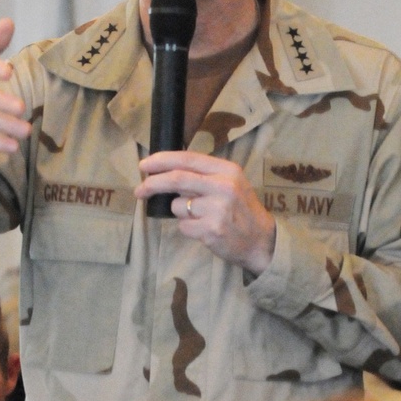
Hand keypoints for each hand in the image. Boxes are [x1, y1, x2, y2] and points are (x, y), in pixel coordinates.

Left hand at [136, 151, 276, 274]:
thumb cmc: (241, 210)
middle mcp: (223, 186)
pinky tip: (204, 229)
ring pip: (177, 206)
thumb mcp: (231, 183)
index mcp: (226, 170)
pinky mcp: (210, 230)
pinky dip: (187, 227)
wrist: (261, 240)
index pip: (187, 159)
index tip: (144, 165)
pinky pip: (183, 226)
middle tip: (139, 190)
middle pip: (177, 179)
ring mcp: (217, 209)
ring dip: (179, 212)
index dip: (161, 160)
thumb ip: (203, 175)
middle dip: (152, 183)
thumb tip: (165, 173)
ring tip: (200, 216)